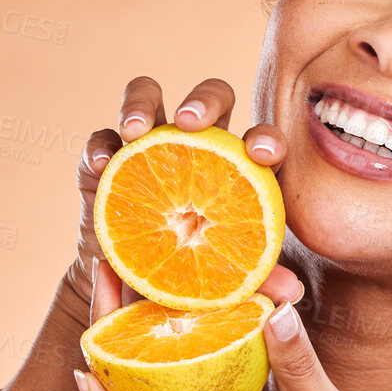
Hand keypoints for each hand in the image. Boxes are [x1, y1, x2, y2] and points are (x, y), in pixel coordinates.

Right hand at [60, 75, 304, 390]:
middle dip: (204, 101)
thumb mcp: (225, 281)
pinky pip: (101, 139)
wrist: (136, 288)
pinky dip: (100, 146)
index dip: (265, 139)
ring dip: (142, 104)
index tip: (261, 154)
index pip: (260, 141)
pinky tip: (101, 165)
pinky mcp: (107, 160)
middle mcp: (198, 145)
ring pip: (148, 95)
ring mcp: (149, 145)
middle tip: (193, 124)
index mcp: (240, 169)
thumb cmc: (197, 275)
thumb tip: (291, 294)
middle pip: (211, 97)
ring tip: (138, 130)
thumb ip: (257, 280)